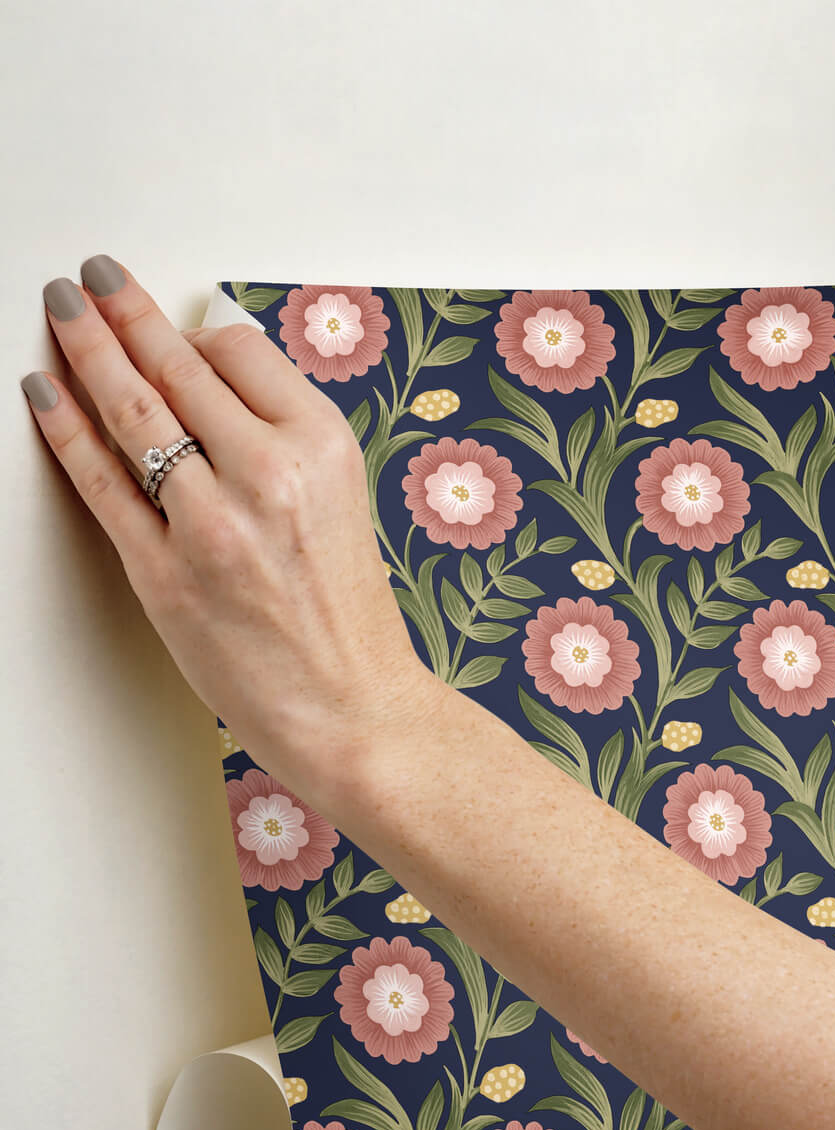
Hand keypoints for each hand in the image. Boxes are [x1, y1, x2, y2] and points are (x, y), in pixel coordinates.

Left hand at [20, 256, 422, 796]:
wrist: (351, 705)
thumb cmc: (348, 613)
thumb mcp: (341, 500)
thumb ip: (282, 436)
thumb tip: (218, 371)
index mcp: (322, 447)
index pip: (239, 351)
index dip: (194, 331)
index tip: (172, 322)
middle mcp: (269, 474)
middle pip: (177, 367)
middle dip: (124, 312)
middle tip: (92, 279)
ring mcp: (212, 524)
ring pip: (131, 411)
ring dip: (84, 348)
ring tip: (60, 310)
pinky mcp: (164, 573)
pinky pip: (102, 482)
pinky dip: (64, 429)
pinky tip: (44, 391)